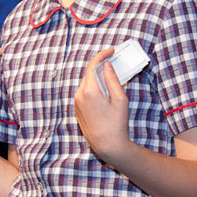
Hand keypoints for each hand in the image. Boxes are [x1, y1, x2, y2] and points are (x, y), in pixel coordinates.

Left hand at [74, 47, 131, 163]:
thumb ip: (112, 80)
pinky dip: (93, 87)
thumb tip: (106, 65)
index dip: (102, 55)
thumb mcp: (120, 100)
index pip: (92, 65)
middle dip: (100, 66)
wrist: (107, 146)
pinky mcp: (77, 109)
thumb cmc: (117, 124)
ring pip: (86, 83)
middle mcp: (79, 95)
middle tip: (113, 62)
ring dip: (97, 78)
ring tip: (111, 78)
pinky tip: (104, 92)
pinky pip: (84, 93)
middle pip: (88, 73)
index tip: (111, 50)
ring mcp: (76, 103)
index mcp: (89, 91)